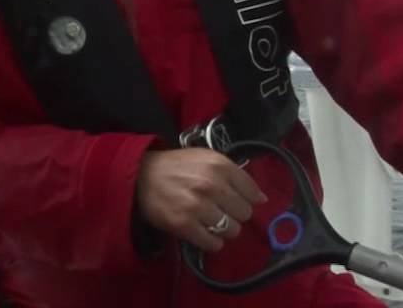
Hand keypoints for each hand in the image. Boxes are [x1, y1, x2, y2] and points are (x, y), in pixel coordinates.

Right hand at [135, 148, 266, 251]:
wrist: (141, 175)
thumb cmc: (177, 167)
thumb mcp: (206, 159)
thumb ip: (235, 174)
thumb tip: (262, 198)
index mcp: (219, 166)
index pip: (253, 193)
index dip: (247, 199)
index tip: (237, 201)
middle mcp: (211, 185)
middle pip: (244, 214)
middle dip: (235, 214)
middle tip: (220, 211)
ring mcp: (197, 206)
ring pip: (232, 230)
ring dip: (224, 229)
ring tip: (210, 222)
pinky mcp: (184, 225)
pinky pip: (213, 244)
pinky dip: (212, 242)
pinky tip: (203, 232)